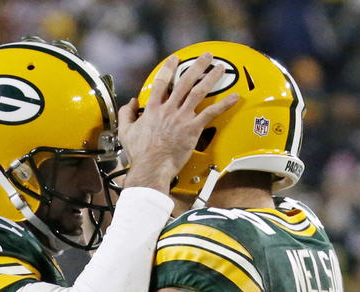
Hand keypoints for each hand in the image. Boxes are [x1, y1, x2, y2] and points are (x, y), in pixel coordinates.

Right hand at [119, 52, 238, 193]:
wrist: (151, 166)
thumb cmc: (140, 153)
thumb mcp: (125, 132)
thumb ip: (127, 114)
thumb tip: (131, 103)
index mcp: (153, 109)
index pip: (162, 82)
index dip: (168, 68)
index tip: (174, 59)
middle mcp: (168, 109)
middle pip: (184, 81)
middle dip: (197, 66)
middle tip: (206, 56)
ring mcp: (182, 118)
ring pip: (199, 92)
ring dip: (211, 78)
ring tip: (220, 68)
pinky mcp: (192, 129)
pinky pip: (211, 113)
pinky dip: (224, 105)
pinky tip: (234, 98)